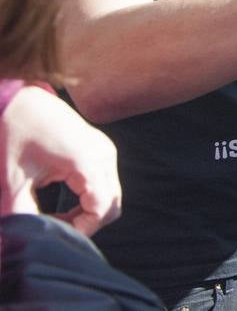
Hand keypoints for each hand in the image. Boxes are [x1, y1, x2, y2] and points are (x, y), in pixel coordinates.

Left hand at [1, 85, 120, 235]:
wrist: (19, 102)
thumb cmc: (14, 136)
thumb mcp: (13, 183)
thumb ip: (22, 216)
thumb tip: (22, 244)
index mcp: (87, 160)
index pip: (101, 208)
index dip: (82, 230)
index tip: (56, 237)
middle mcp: (103, 154)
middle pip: (112, 204)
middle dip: (86, 224)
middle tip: (56, 230)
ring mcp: (105, 150)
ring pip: (111, 195)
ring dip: (88, 212)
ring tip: (58, 218)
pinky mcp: (100, 150)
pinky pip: (105, 183)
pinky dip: (90, 199)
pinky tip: (65, 203)